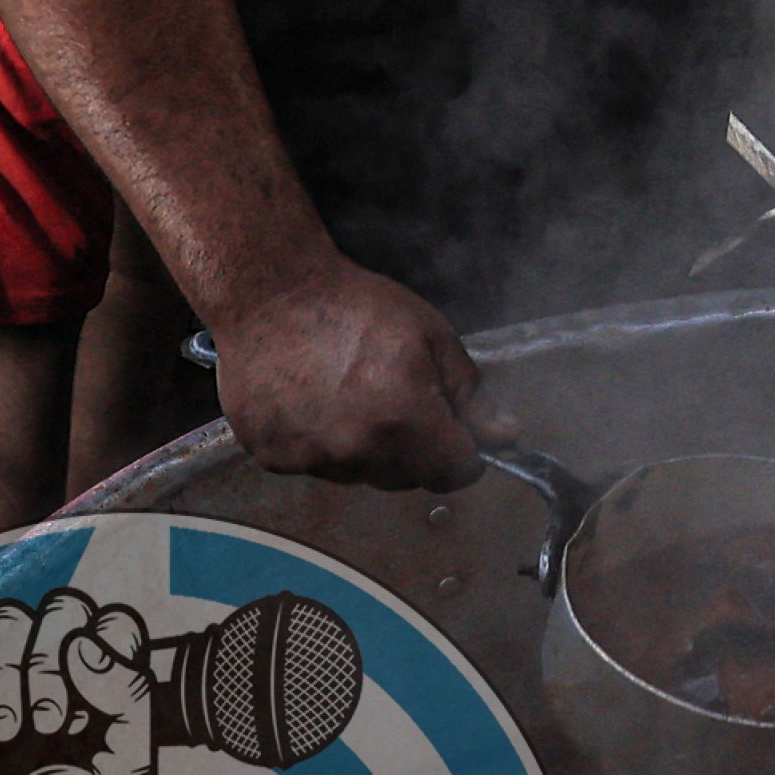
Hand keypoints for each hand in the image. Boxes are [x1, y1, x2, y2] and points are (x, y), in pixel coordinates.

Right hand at [209, 256, 484, 489]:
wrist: (270, 297)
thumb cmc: (355, 307)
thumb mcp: (434, 337)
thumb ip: (471, 395)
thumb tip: (503, 434)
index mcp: (405, 422)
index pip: (454, 474)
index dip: (465, 455)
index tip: (459, 435)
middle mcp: (356, 451)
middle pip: (408, 478)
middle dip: (418, 448)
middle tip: (400, 398)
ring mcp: (310, 459)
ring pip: (363, 474)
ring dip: (370, 449)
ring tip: (354, 395)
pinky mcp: (274, 458)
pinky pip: (319, 466)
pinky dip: (325, 445)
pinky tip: (318, 403)